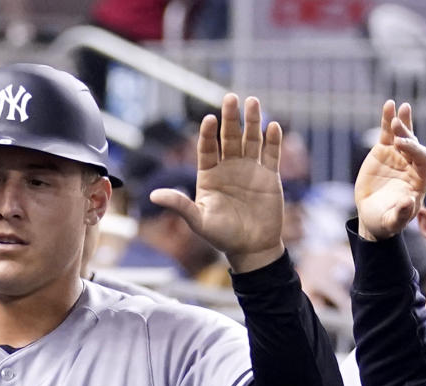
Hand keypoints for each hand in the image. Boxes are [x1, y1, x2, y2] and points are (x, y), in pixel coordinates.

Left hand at [150, 94, 283, 272]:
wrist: (251, 248)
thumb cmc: (222, 236)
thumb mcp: (198, 221)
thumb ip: (179, 205)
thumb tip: (152, 196)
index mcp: (209, 175)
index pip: (207, 148)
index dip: (208, 134)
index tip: (209, 119)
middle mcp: (229, 168)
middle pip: (229, 138)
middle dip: (230, 118)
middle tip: (231, 98)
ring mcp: (250, 170)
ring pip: (251, 140)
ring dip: (253, 122)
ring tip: (252, 102)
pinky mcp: (270, 177)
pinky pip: (271, 155)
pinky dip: (273, 141)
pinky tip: (273, 126)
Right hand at [354, 100, 425, 240]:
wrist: (373, 215)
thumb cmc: (386, 221)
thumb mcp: (393, 221)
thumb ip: (402, 213)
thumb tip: (409, 201)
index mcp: (421, 179)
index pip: (423, 160)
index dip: (414, 151)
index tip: (400, 145)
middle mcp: (414, 165)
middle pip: (415, 145)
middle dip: (407, 136)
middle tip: (396, 129)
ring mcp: (399, 156)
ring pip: (404, 135)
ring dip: (401, 123)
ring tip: (396, 109)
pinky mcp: (385, 151)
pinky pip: (388, 133)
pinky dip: (388, 119)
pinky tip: (389, 105)